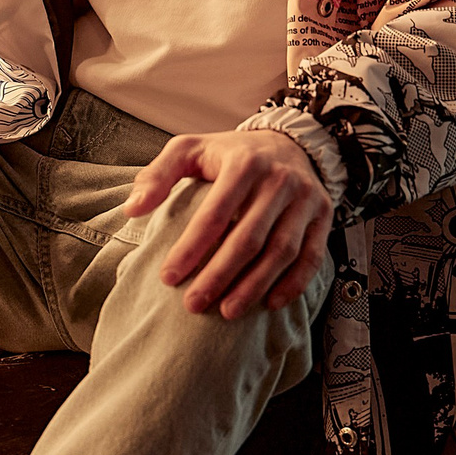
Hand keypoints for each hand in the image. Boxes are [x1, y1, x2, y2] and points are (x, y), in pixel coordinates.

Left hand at [126, 128, 333, 320]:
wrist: (288, 142)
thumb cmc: (229, 153)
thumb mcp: (189, 149)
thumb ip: (158, 175)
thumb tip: (132, 208)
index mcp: (244, 163)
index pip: (214, 214)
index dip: (190, 249)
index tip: (168, 278)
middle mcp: (280, 179)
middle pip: (249, 238)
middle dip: (219, 276)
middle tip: (193, 305)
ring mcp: (306, 199)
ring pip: (282, 251)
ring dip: (255, 286)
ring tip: (228, 312)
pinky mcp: (323, 215)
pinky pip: (312, 256)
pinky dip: (294, 284)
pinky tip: (270, 303)